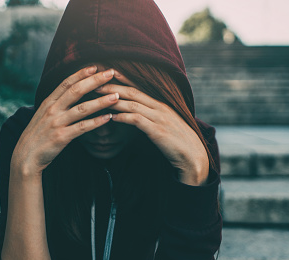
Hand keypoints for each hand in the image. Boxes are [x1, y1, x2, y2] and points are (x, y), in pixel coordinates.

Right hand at [11, 66, 119, 175]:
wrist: (25, 157)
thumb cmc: (37, 136)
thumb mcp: (42, 115)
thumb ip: (56, 104)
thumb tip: (69, 94)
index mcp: (48, 102)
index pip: (66, 83)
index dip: (81, 73)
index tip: (95, 66)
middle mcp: (52, 110)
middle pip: (76, 91)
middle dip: (95, 80)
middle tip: (111, 73)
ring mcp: (57, 123)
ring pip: (82, 109)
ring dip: (101, 101)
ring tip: (116, 96)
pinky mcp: (62, 137)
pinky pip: (82, 128)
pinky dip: (96, 122)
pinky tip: (108, 118)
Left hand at [95, 71, 208, 185]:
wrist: (193, 156)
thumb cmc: (178, 142)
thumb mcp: (165, 125)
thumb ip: (152, 118)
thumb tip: (136, 115)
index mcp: (161, 104)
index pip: (138, 88)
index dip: (123, 80)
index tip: (107, 75)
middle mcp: (160, 108)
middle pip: (132, 92)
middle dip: (112, 87)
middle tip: (95, 84)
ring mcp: (159, 118)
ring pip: (132, 104)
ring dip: (113, 101)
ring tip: (98, 99)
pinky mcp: (157, 131)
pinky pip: (137, 120)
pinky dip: (123, 117)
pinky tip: (112, 118)